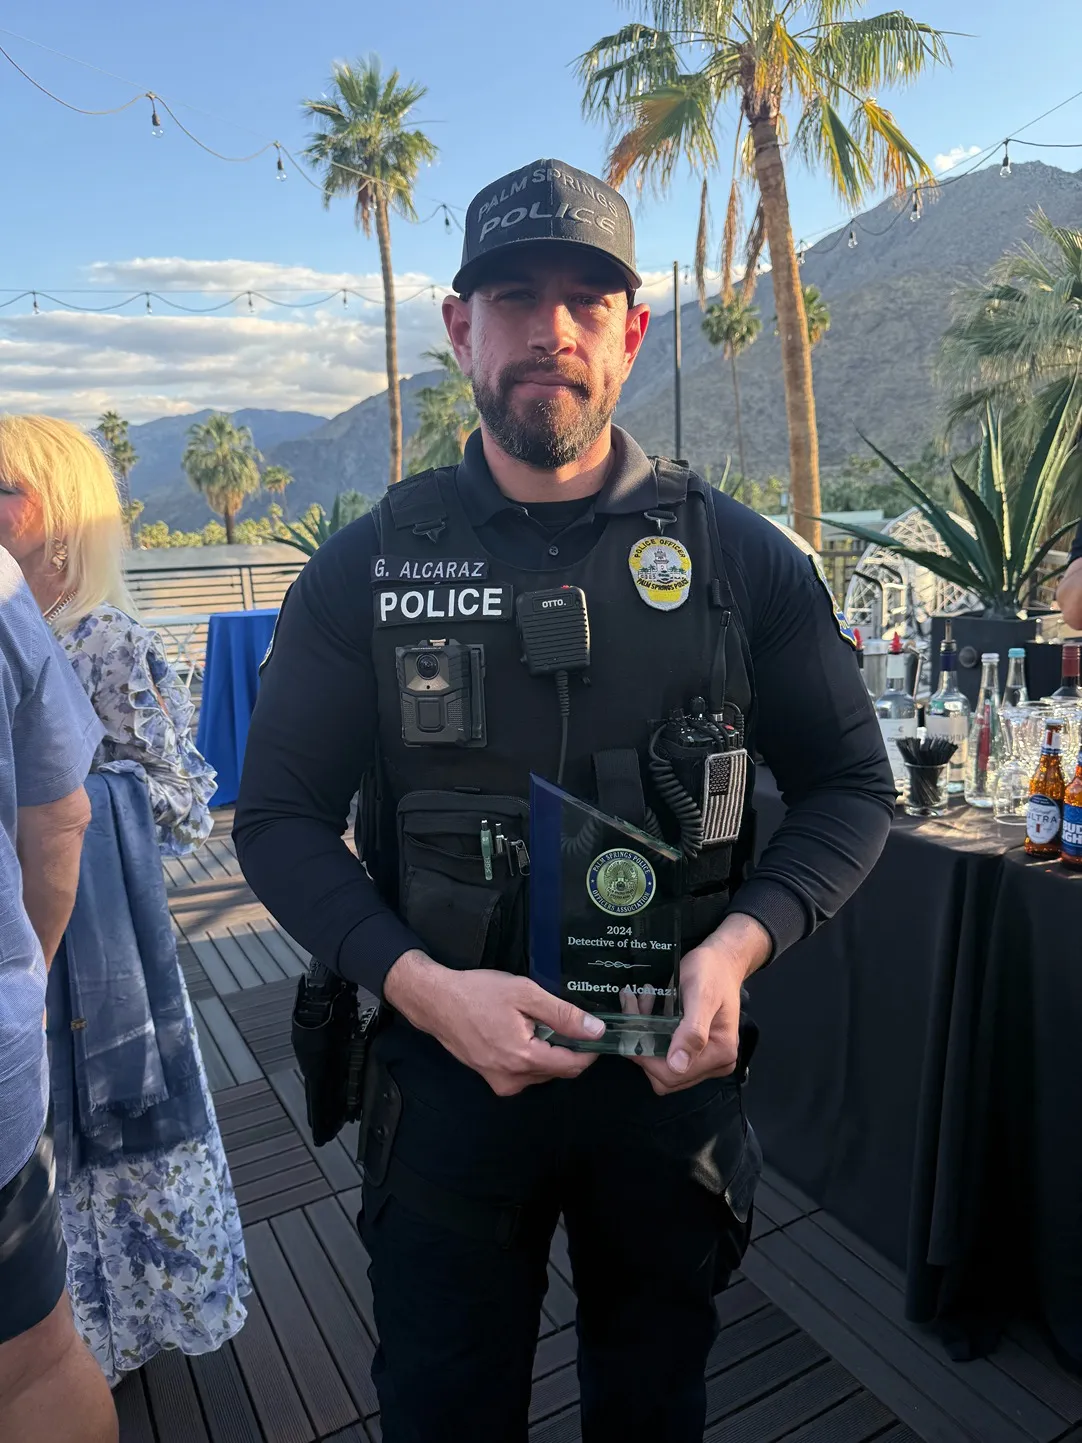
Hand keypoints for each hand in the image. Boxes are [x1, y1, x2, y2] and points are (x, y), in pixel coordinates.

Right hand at [384, 950, 604, 1095]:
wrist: (436, 1002)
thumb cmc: (478, 993)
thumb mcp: (525, 993)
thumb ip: (562, 1014)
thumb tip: (596, 1030)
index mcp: (524, 1058)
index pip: (573, 1066)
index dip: (590, 1050)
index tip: (595, 1031)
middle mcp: (513, 1079)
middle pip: (558, 1070)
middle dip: (567, 1048)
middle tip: (563, 1019)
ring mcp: (500, 1083)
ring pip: (542, 1072)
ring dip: (548, 1052)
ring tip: (536, 1022)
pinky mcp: (491, 1080)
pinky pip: (524, 1073)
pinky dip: (530, 1056)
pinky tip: (520, 1032)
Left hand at [634, 913, 771, 1095]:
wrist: (722, 961)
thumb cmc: (712, 972)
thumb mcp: (701, 995)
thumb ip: (692, 1031)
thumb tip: (677, 1066)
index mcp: (720, 1054)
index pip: (673, 1074)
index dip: (646, 1057)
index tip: (629, 1026)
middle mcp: (715, 1064)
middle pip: (665, 1075)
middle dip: (643, 1044)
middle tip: (633, 1007)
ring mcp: (704, 1059)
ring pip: (660, 1065)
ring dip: (644, 1037)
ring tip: (639, 1003)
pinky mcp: (694, 1051)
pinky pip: (665, 1053)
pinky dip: (650, 1033)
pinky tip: (647, 1008)